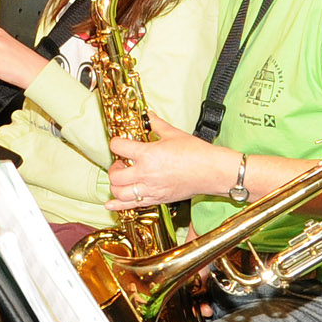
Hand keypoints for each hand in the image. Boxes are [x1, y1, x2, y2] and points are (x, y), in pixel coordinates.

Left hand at [108, 114, 229, 207]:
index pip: (118, 147)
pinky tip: (110, 205)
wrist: (212, 171)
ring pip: (119, 193)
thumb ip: (156, 125)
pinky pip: (132, 206)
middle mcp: (146, 173)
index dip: (116, 143)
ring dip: (115, 186)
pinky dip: (118, 206)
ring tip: (122, 179)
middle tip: (121, 163)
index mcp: (148, 154)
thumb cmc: (197, 153)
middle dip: (114, 168)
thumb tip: (148, 115)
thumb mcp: (174, 134)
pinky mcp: (157, 199)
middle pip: (115, 174)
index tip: (119, 143)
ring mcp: (150, 189)